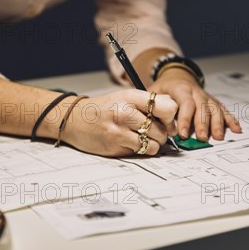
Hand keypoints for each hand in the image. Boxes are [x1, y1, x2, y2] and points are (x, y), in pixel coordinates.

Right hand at [61, 90, 177, 156]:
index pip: (166, 107)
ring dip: (153, 144)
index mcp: (129, 96)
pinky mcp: (114, 148)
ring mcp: (118, 132)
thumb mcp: (124, 97)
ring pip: (154, 144)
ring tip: (143, 138)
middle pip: (162, 129)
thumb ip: (148, 103)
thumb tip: (174, 113)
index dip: (170, 116)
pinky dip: (140, 150)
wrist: (74, 119)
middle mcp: (124, 113)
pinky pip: (140, 152)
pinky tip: (131, 143)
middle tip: (152, 131)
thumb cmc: (103, 109)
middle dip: (161, 133)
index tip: (164, 119)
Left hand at [150, 68, 241, 140]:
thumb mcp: (154, 95)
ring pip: (215, 110)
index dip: (185, 118)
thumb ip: (158, 110)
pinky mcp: (214, 103)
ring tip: (218, 137)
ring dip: (218, 124)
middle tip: (201, 138)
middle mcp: (196, 92)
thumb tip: (166, 129)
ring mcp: (207, 97)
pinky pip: (224, 111)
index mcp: (181, 88)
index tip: (183, 134)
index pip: (185, 103)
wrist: (176, 78)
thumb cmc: (164, 90)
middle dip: (202, 124)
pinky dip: (231, 120)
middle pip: (203, 107)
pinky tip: (237, 130)